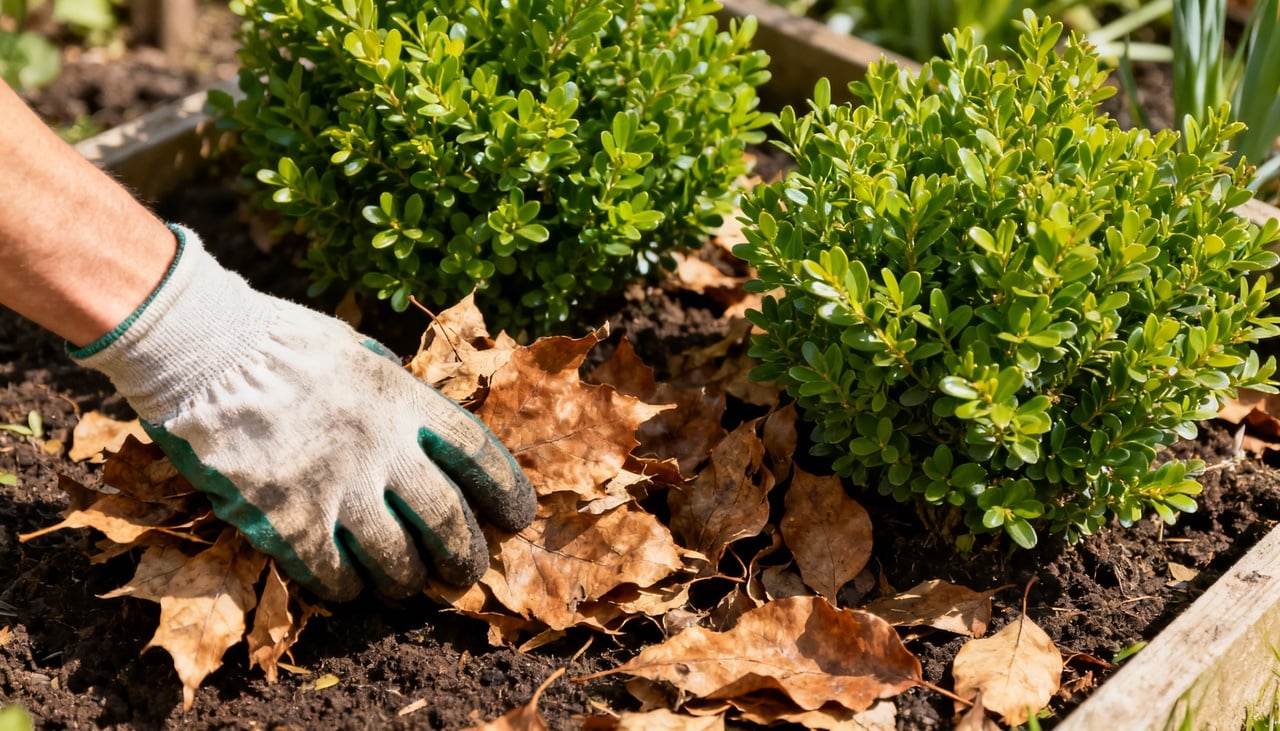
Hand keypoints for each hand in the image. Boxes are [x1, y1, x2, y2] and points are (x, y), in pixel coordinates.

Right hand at [73, 225, 534, 600]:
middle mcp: (382, 450)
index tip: (516, 517)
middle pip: (448, 522)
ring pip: (397, 562)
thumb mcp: (359, 354)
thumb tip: (426, 432)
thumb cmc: (280, 344)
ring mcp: (338, 489)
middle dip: (465, 556)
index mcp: (405, 402)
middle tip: (465, 572)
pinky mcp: (290, 521)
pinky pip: (334, 575)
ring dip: (407, 581)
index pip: (478, 456)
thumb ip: (398, 396)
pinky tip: (348, 587)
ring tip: (405, 584)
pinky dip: (348, 588)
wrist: (203, 352)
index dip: (506, 492)